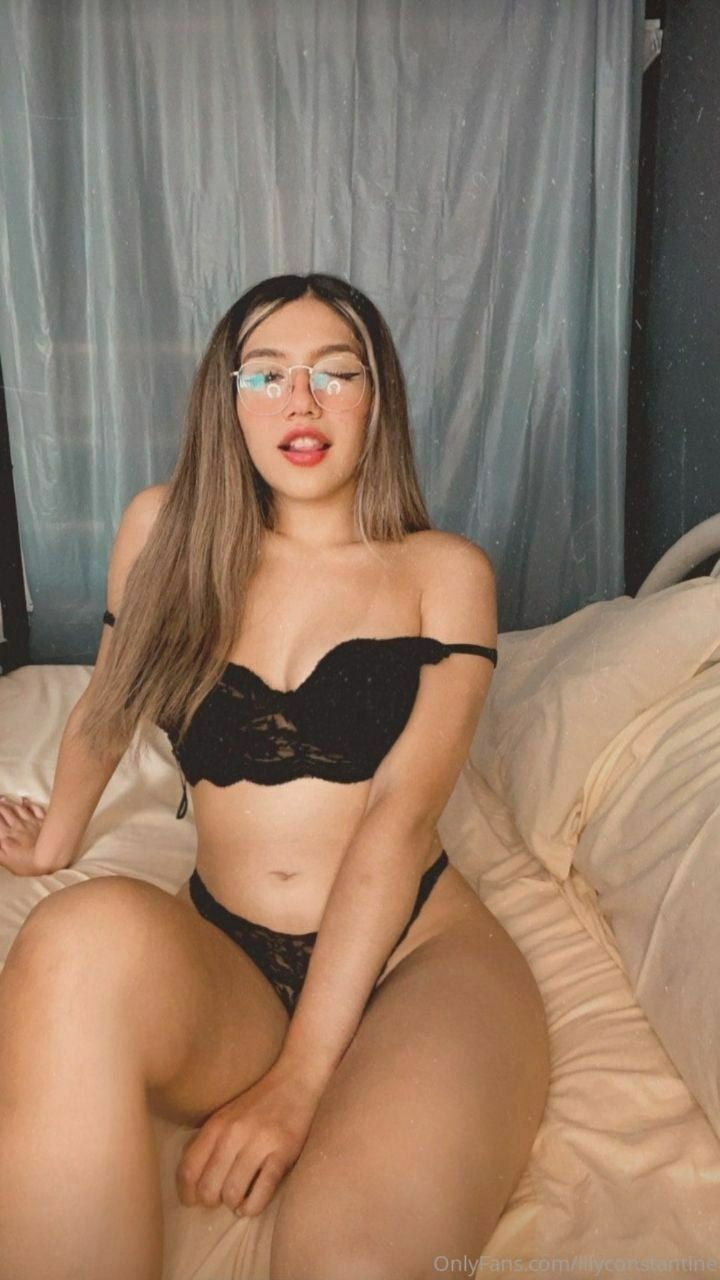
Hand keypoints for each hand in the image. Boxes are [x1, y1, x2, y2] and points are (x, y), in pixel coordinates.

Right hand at [0, 796, 48, 875]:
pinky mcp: (43, 821)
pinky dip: (29, 804)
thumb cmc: (27, 864)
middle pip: (6, 812)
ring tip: (4, 799)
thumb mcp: (4, 861)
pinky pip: (35, 809)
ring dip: (10, 803)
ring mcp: (31, 822)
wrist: (49, 858)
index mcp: (7, 835)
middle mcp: (17, 826)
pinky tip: (26, 802)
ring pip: (18, 808)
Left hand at [176, 1059, 322, 1218]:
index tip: (192, 1201)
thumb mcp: (226, 1116)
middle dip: (211, 1201)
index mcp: (216, 1125)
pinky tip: (251, 1205)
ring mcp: (259, 1143)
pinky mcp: (283, 1152)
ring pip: (233, 1193)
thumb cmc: (258, 1104)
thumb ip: (208, 1143)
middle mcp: (234, 1133)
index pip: (188, 1170)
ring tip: (238, 1198)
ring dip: (233, 1203)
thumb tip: (193, 1185)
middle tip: (220, 1198)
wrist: (295, 1082)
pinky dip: (252, 1207)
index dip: (186, 1193)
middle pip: (208, 1187)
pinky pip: (261, 1192)